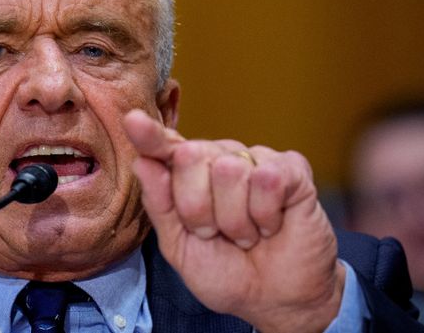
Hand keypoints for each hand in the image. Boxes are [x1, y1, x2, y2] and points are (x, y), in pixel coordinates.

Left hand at [124, 109, 344, 332]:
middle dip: (198, 209)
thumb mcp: (179, 247)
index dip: (149, 134)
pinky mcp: (291, 169)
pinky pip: (267, 179)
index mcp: (186, 175)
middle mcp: (218, 158)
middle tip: (216, 233)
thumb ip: (160, 205)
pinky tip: (272, 225)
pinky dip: (266, 216)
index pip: (163, 147)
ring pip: (229, 170)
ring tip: (247, 234)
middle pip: (189, 157)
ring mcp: (255, 160)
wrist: (275, 301)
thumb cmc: (226, 271)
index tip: (133, 122)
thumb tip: (141, 161)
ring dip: (235, 220)